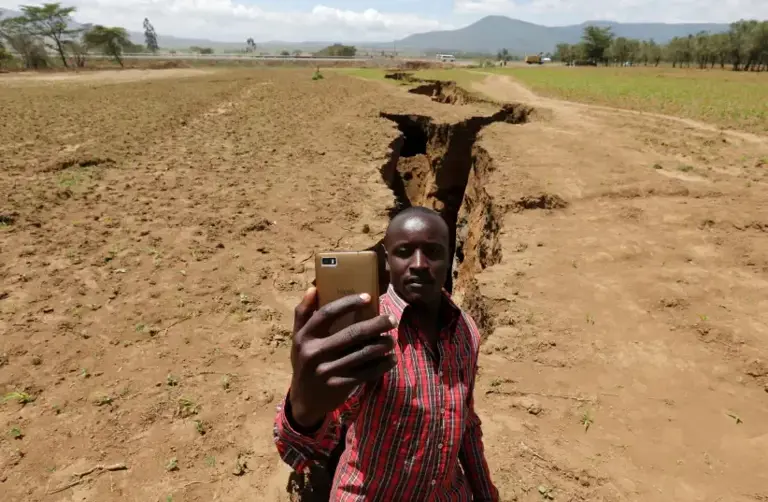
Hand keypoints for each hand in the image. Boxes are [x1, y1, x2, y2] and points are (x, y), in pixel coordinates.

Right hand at [288, 288, 397, 428]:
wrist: (304, 401)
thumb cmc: (304, 362)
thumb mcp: (298, 340)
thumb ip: (303, 314)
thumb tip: (313, 288)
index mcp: (304, 337)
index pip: (327, 313)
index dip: (348, 303)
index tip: (368, 297)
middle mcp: (314, 353)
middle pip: (351, 333)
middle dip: (375, 325)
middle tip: (390, 319)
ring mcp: (327, 371)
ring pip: (362, 354)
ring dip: (381, 345)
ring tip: (392, 339)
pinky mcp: (339, 385)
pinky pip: (365, 373)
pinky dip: (381, 365)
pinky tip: (391, 359)